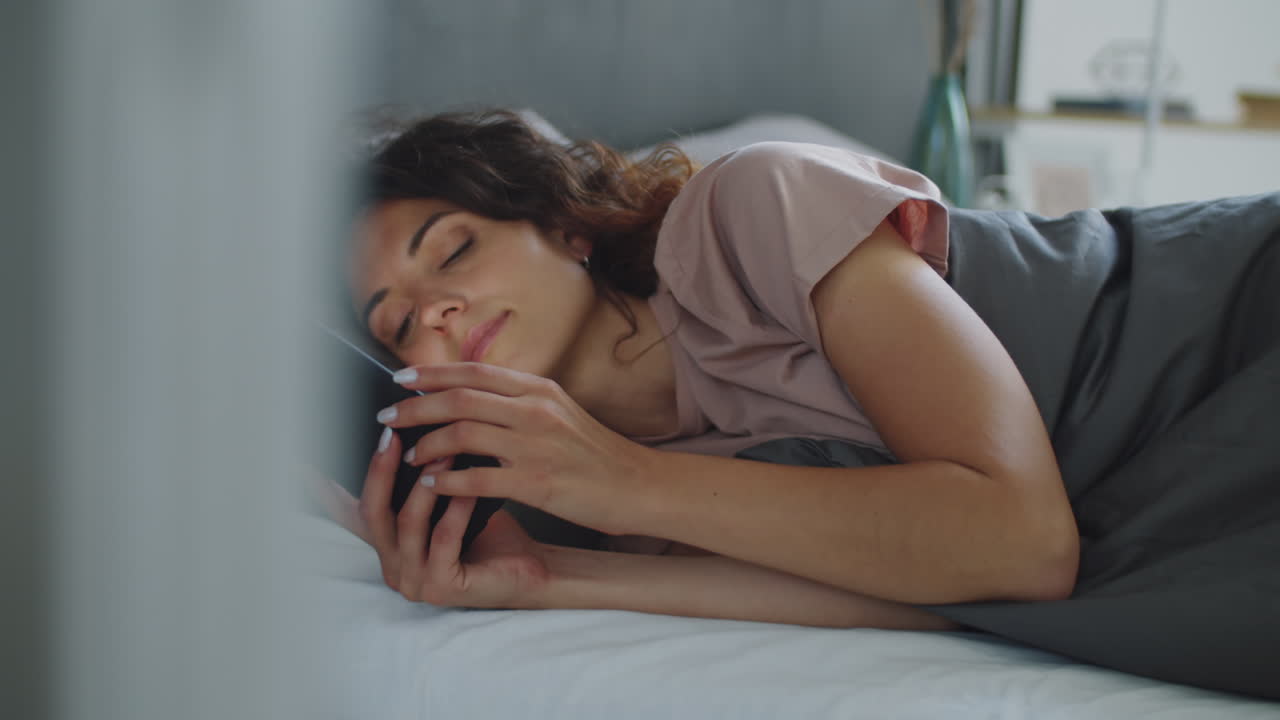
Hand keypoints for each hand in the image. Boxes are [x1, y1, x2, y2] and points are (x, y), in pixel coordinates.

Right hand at [328, 427, 552, 607]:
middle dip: (380, 469)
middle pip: (373, 511)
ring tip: (444, 449)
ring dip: (425, 483)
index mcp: (389, 542)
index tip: (299, 463)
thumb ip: (423, 473)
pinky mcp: (441, 587)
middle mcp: (392, 563)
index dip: (321, 491)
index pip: (349, 512)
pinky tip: (468, 485)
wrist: (532, 569)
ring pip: (408, 523)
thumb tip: (410, 423)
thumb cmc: (491, 529)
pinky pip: (444, 540)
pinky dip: (454, 509)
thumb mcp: (449, 495)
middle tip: (392, 431)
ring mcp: (414, 579)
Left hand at [379, 362, 652, 536]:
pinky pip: (477, 480)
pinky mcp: (537, 483)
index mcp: (538, 389)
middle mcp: (534, 410)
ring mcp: (536, 446)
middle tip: (387, 416)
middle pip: (459, 400)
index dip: (431, 374)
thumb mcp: (560, 411)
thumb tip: (472, 397)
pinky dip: (447, 483)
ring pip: (462, 435)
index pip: (473, 372)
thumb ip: (519, 402)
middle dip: (415, 408)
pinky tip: (431, 487)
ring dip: (426, 446)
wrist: (638, 485)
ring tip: (409, 457)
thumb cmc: (595, 453)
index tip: (400, 378)